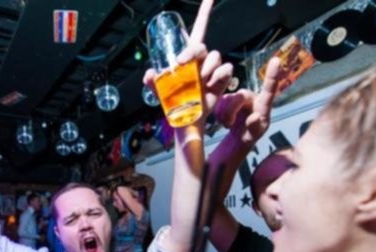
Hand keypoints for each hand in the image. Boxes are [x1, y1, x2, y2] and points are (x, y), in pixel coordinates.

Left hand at [143, 0, 232, 124]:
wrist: (188, 117)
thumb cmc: (175, 101)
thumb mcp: (160, 91)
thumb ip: (153, 82)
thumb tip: (150, 74)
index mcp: (188, 56)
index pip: (198, 29)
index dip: (205, 11)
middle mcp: (202, 59)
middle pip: (201, 46)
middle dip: (192, 53)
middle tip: (181, 64)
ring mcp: (212, 68)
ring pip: (214, 57)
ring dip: (205, 70)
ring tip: (198, 83)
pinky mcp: (222, 78)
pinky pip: (225, 70)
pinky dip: (218, 77)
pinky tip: (210, 86)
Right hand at [213, 57, 280, 146]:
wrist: (237, 136)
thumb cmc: (250, 135)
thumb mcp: (253, 135)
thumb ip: (254, 126)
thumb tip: (255, 115)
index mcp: (262, 104)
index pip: (269, 89)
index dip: (272, 75)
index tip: (276, 60)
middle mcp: (251, 96)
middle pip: (238, 97)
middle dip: (230, 112)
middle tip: (228, 126)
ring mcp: (238, 96)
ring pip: (226, 100)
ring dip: (223, 115)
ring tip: (228, 125)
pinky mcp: (226, 98)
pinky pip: (218, 102)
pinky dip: (218, 114)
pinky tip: (223, 121)